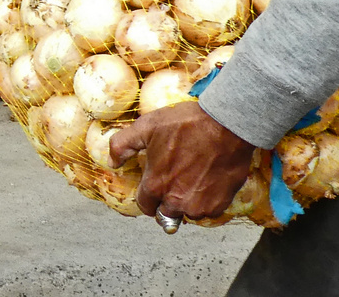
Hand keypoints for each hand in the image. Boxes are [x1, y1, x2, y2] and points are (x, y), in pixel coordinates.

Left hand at [110, 99, 255, 221]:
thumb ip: (122, 145)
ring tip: (193, 176)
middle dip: (166, 201)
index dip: (148, 194)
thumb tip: (112, 161)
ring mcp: (199, 206)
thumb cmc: (187, 123)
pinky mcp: (219, 205)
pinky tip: (209, 178)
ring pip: (187, 213)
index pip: (144, 205)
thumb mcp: (146, 126)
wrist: (226, 125)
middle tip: (175, 180)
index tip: (155, 183)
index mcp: (156, 185)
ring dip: (188, 201)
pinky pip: (208, 210)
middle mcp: (176, 201)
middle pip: (165, 214)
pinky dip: (207, 199)